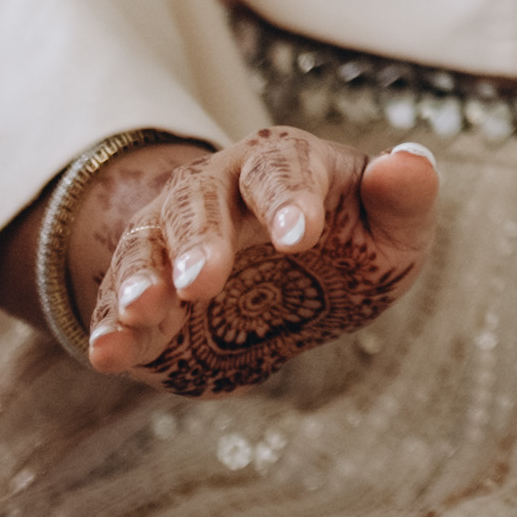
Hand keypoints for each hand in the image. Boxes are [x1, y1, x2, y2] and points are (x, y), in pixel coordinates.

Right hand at [63, 129, 441, 390]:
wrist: (291, 286)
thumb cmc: (351, 247)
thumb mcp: (391, 230)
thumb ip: (403, 199)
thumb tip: (409, 162)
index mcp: (282, 162)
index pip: (282, 167)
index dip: (288, 200)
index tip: (299, 239)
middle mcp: (216, 189)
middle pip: (198, 201)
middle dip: (200, 240)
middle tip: (205, 284)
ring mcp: (171, 238)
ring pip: (147, 245)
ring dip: (141, 278)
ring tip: (141, 312)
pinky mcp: (145, 291)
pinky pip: (116, 302)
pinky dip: (110, 326)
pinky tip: (107, 354)